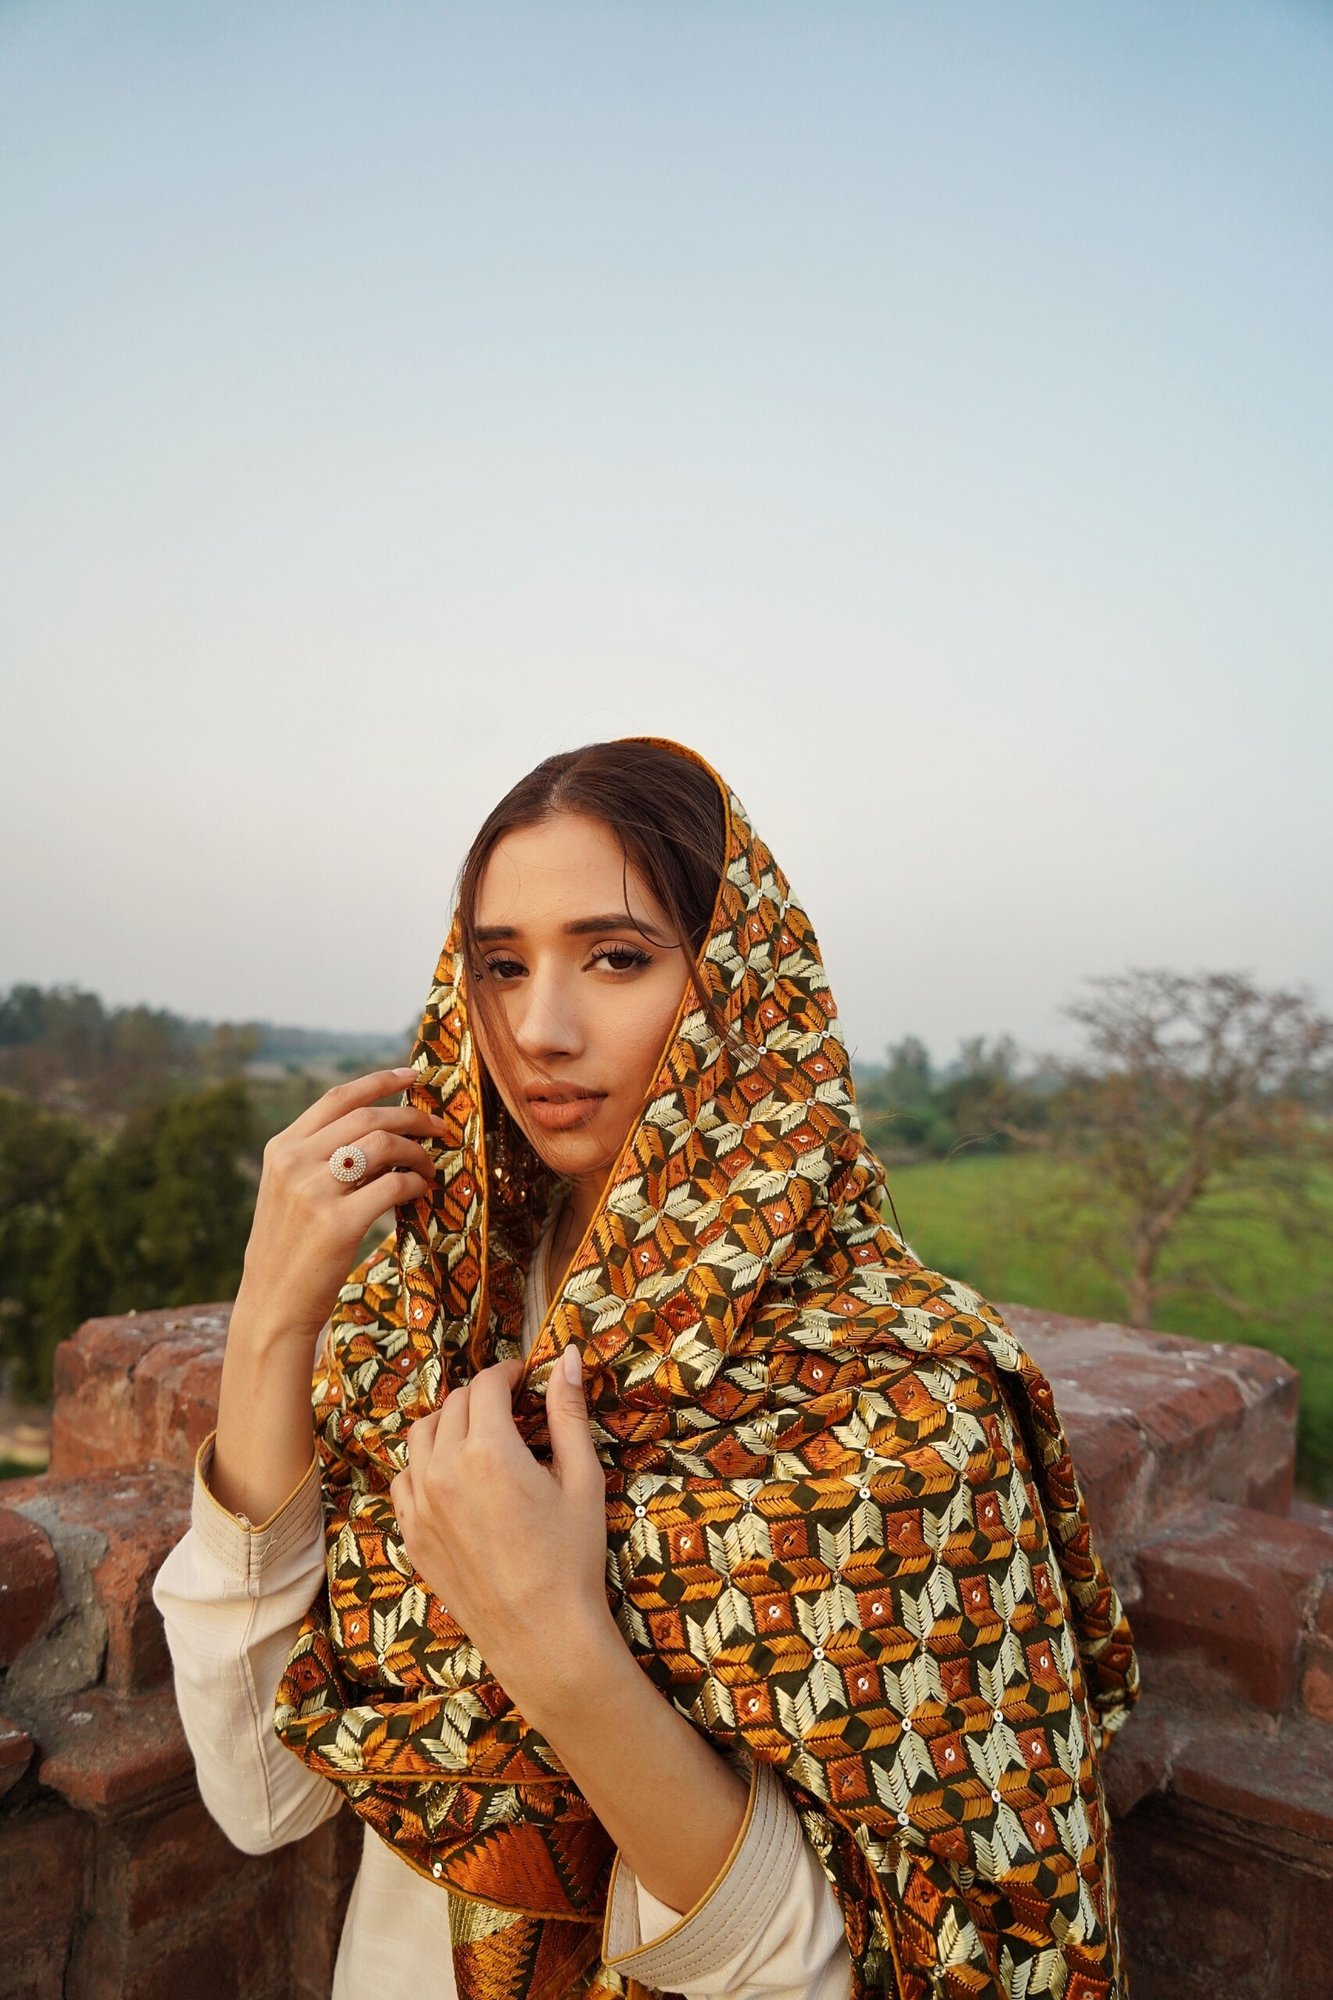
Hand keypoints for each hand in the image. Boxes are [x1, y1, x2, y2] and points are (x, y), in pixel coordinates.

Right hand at [234, 1066, 450, 1349]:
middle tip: (440, 1127)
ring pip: (383, 1145)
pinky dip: (415, 1183)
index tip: (414, 1075)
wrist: (273, 1305)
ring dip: (418, 1152)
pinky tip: (420, 1190)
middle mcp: (294, 1162)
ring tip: (430, 1167)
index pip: (337, 1098)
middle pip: (367, 1116)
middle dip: (412, 1116)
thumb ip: (318, 1157)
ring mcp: (314, 1191)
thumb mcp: (288, 1191)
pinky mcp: (338, 1223)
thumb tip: (378, 1130)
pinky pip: (394, 1185)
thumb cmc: (289, 1249)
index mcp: (281, 1148)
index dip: (380, 1081)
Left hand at [390, 1346, 615, 1716]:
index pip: (486, 1385)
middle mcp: (444, 1469)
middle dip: (482, 1397)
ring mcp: (420, 1504)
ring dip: (449, 1423)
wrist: (541, 1635)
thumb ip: (569, 1412)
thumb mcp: (582, 1478)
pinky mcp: (411, 1534)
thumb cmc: (571, 1557)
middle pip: (453, 1404)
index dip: (507, 1372)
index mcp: (488, 1450)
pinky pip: (404, 1479)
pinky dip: (425, 1464)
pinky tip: (452, 1475)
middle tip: (510, 1408)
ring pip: (421, 1435)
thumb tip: (570, 1356)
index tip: (523, 1377)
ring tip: (479, 1436)